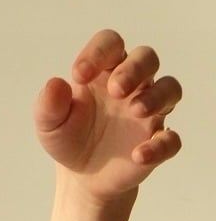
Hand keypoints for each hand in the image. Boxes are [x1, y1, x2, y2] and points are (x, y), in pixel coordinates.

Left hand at [33, 29, 182, 203]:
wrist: (82, 177)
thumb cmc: (69, 138)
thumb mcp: (49, 124)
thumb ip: (48, 105)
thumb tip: (55, 84)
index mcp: (104, 72)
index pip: (110, 43)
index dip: (98, 52)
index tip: (80, 75)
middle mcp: (132, 85)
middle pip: (146, 57)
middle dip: (134, 69)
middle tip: (116, 90)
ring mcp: (149, 112)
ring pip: (170, 88)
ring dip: (155, 97)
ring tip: (135, 112)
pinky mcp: (157, 141)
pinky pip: (171, 139)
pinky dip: (160, 145)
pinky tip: (139, 155)